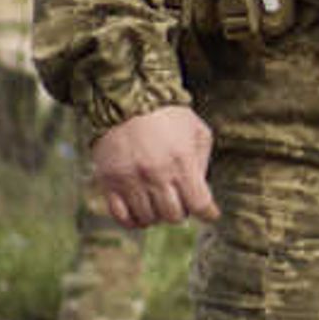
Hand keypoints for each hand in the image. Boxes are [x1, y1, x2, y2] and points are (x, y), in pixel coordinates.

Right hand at [92, 105, 215, 228]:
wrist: (125, 99)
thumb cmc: (167, 115)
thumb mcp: (197, 131)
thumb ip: (203, 163)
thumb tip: (202, 192)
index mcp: (182, 161)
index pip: (199, 204)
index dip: (208, 213)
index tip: (209, 212)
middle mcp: (156, 174)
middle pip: (174, 216)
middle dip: (181, 211)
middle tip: (179, 199)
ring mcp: (131, 180)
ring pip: (149, 218)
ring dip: (157, 215)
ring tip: (158, 202)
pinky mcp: (109, 182)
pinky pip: (121, 216)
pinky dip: (133, 220)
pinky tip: (139, 211)